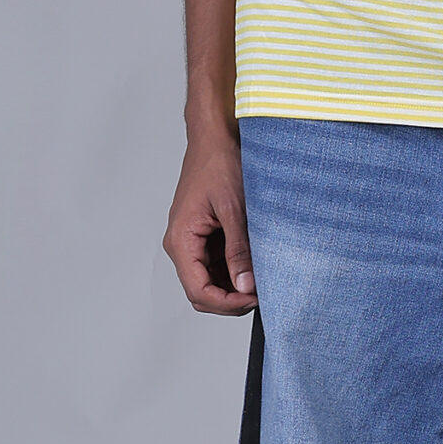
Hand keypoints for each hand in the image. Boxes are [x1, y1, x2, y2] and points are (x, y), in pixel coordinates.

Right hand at [163, 126, 256, 312]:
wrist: (215, 140)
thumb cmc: (218, 164)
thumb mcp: (234, 209)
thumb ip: (239, 250)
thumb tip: (246, 285)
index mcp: (181, 239)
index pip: (198, 290)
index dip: (226, 303)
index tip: (253, 299)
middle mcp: (181, 245)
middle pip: (201, 292)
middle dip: (230, 300)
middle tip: (261, 294)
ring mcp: (192, 242)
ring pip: (209, 281)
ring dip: (234, 286)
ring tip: (261, 279)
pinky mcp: (204, 237)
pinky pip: (216, 265)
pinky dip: (234, 270)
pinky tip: (254, 265)